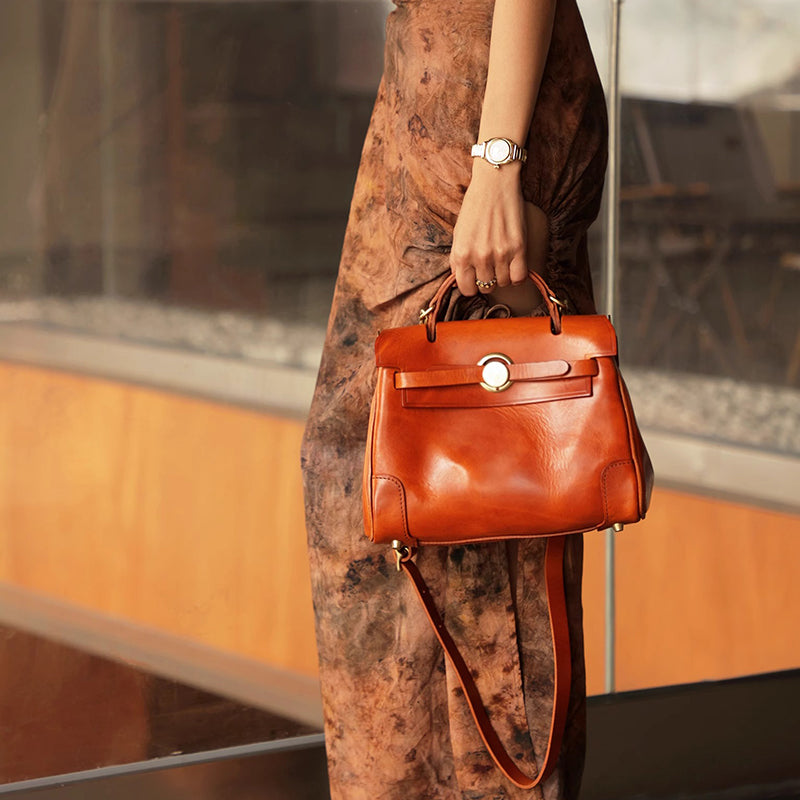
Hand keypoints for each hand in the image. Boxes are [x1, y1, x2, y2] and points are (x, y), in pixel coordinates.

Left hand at [450, 159, 527, 295]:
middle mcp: (480, 257)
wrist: (494, 183)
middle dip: (487, 279)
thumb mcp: (458, 235)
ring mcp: (500, 253)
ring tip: (502, 261)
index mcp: (461, 255)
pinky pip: (519, 278)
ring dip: (503, 275)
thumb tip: (462, 281)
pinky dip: (518, 276)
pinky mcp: (519, 248)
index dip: (471, 285)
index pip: (466, 289)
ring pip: (503, 283)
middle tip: (490, 266)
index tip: (476, 278)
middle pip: (486, 287)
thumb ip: (459, 259)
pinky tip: (515, 265)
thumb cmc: (474, 207)